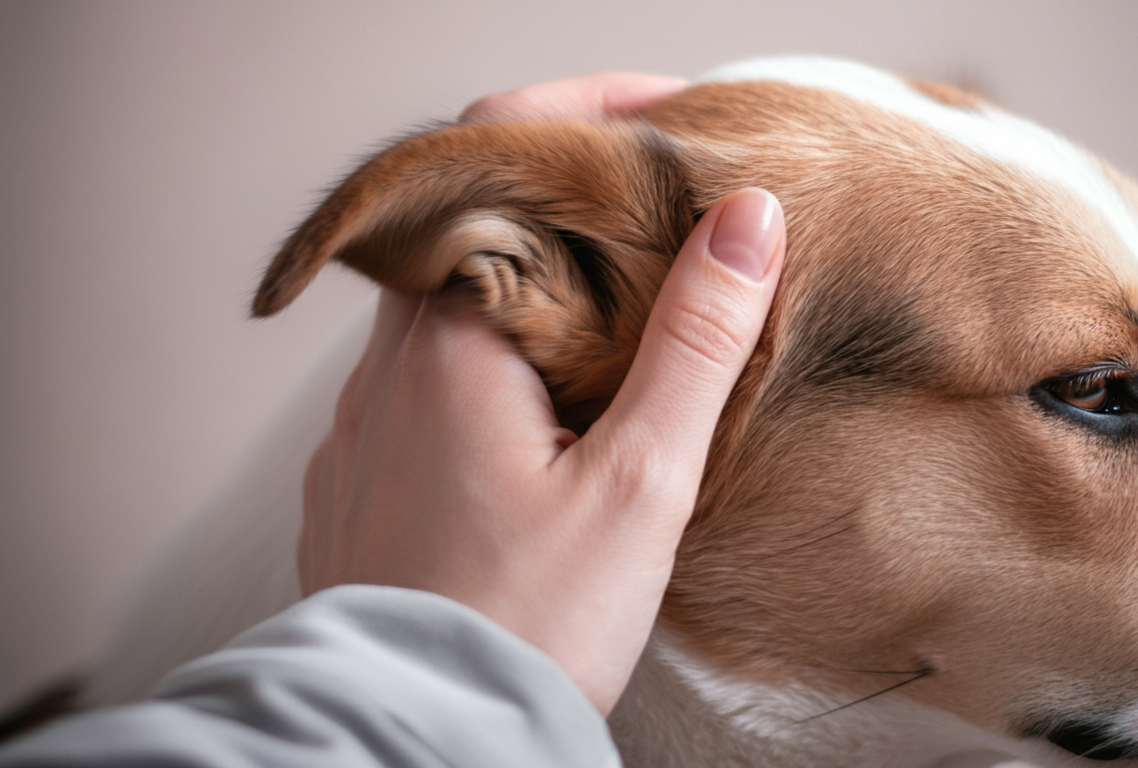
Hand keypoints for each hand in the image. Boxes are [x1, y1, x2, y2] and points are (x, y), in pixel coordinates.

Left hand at [298, 73, 785, 714]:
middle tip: (659, 220)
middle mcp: (386, 367)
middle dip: (567, 212)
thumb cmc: (526, 626)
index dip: (582, 118)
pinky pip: (420, 387)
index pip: (495, 155)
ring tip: (617, 322)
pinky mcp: (361, 482)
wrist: (417, 740)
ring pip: (445, 313)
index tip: (663, 119)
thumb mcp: (640, 482)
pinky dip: (484, 369)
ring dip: (525, 295)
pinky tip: (542, 419)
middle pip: (472, 231)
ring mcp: (363, 426)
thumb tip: (744, 219)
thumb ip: (694, 343)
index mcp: (448, 339)